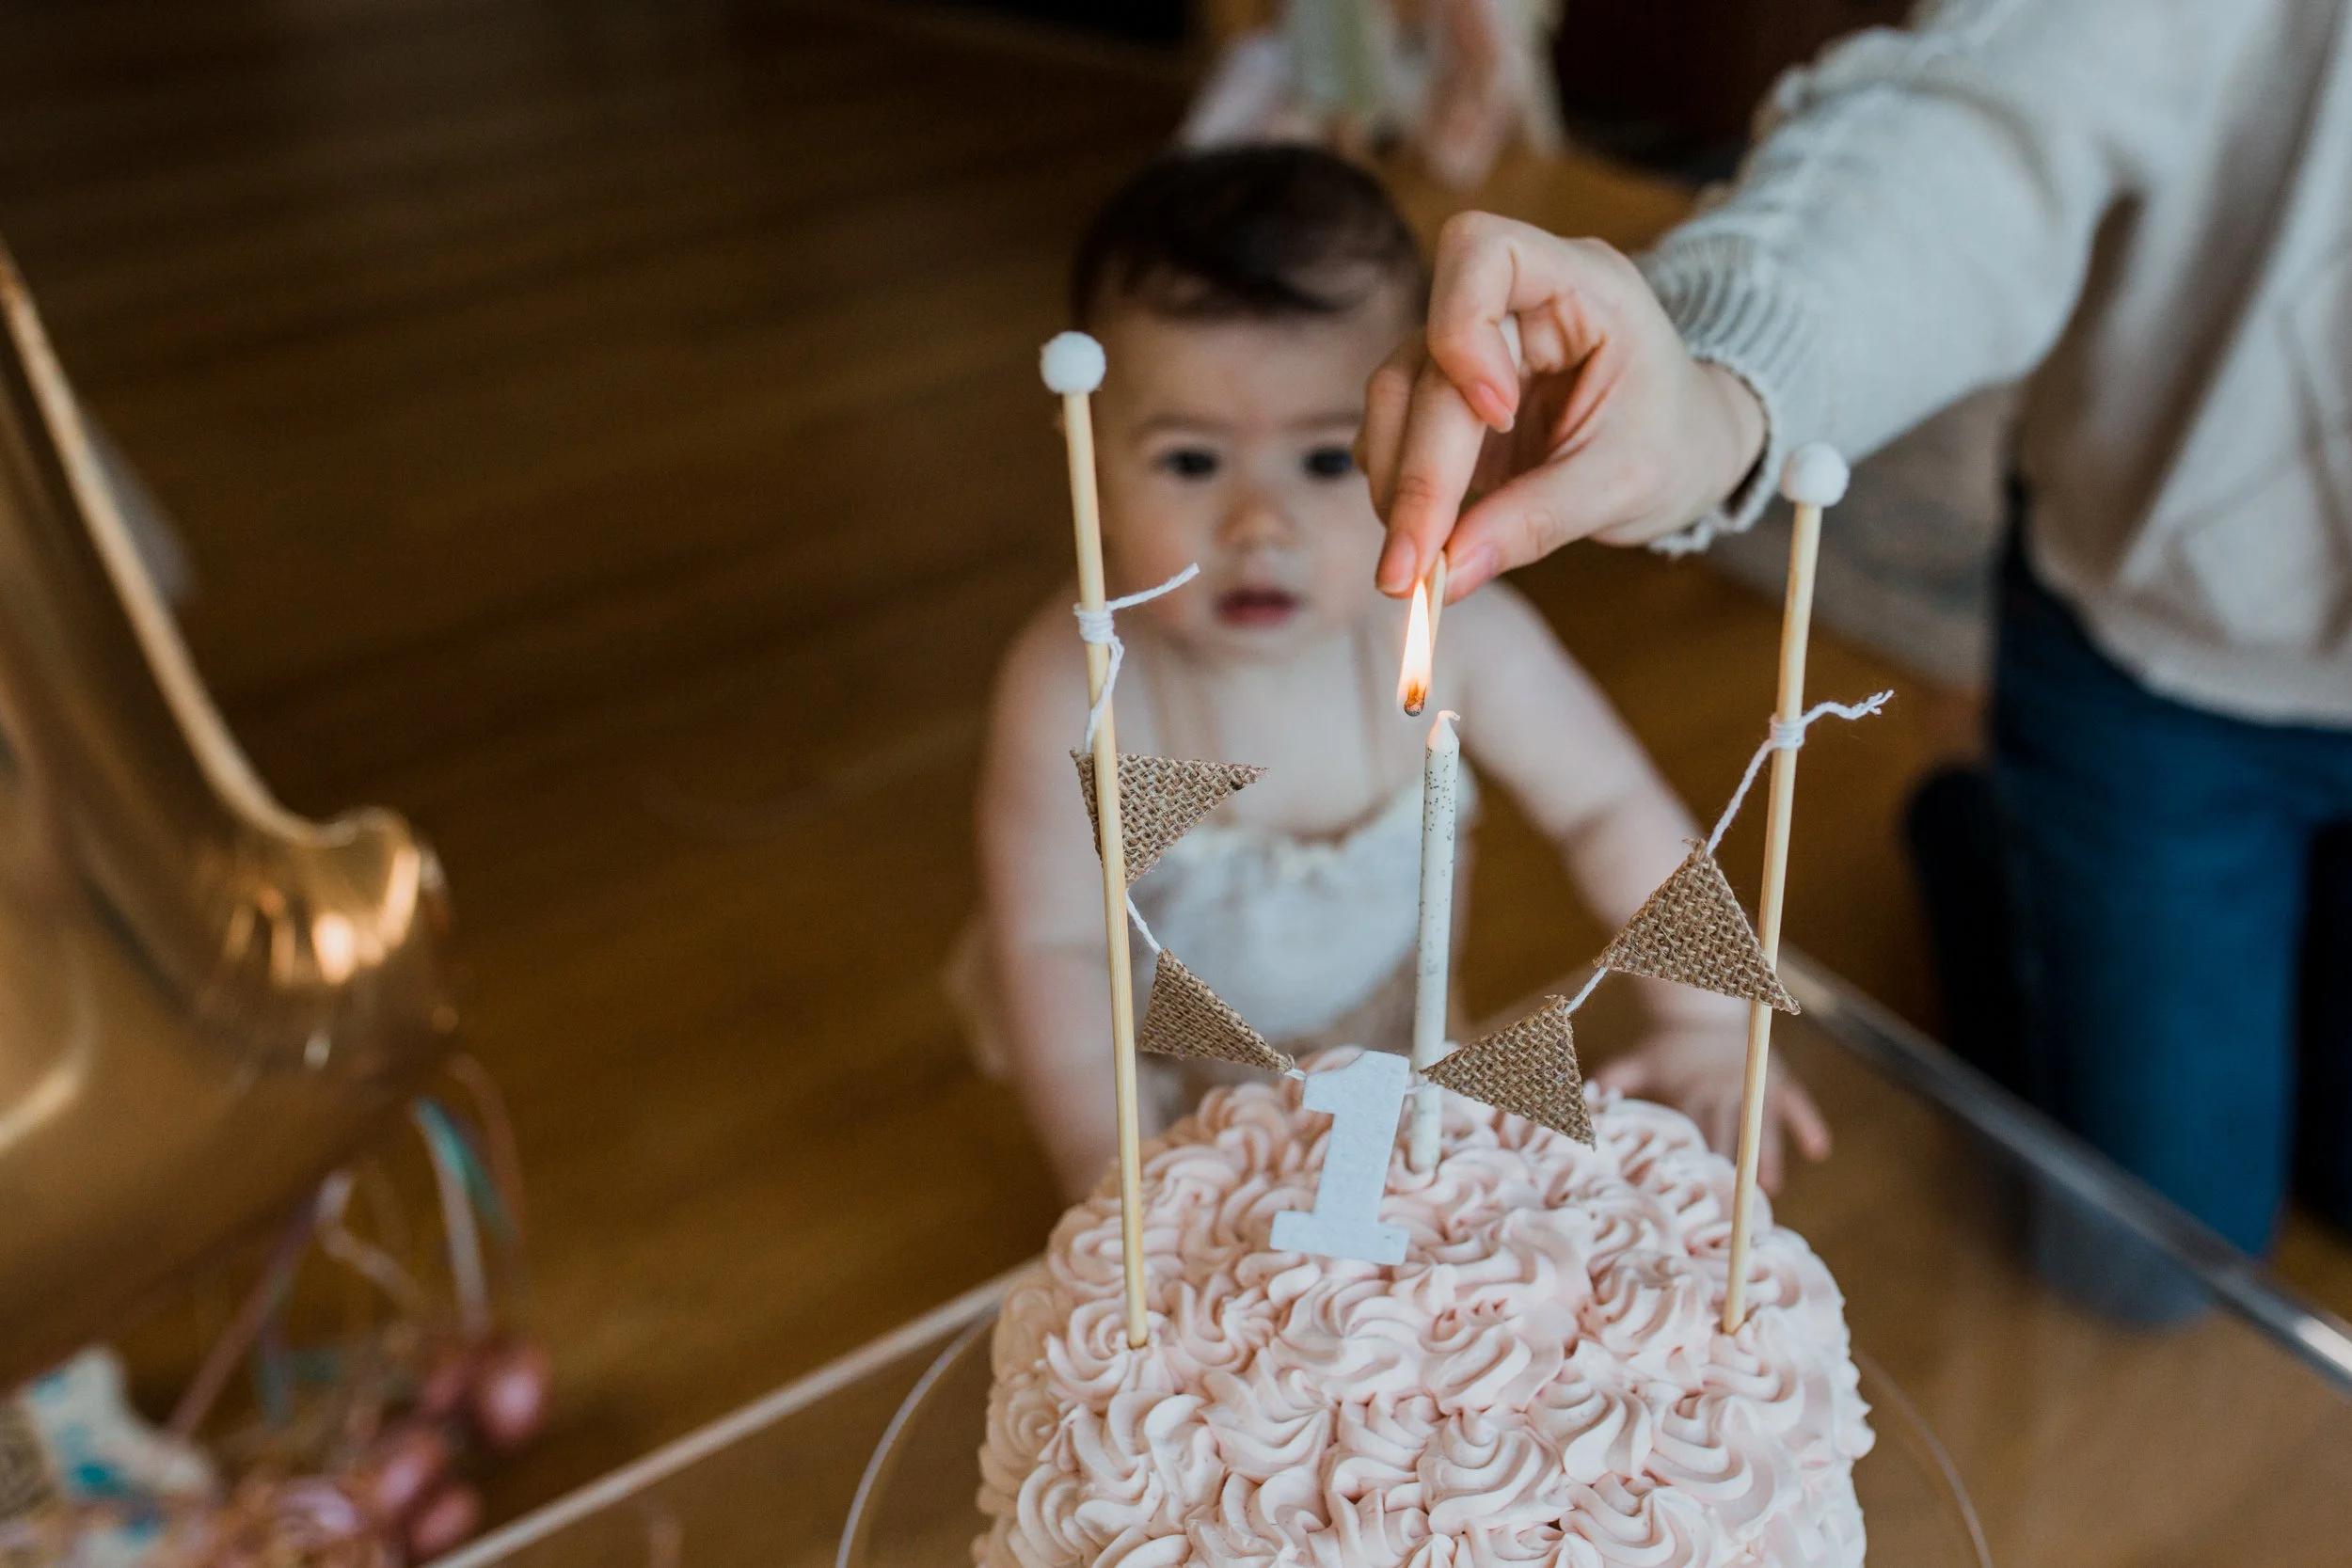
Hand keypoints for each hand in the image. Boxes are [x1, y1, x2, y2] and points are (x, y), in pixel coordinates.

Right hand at [1356, 213, 1766, 599]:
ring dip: (1396, 479)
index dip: (1466, 329)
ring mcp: (1475, 346)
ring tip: (1417, 560)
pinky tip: (1423, 535)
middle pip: (1428, 359)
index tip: (1496, 418)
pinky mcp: (1449, 393)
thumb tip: (1450, 572)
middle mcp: (1517, 301)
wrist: (1687, 447)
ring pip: (1395, 393)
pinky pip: (1396, 428)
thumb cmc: (1675, 445)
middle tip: (1412, 567)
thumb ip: (1539, 521)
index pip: (1485, 252)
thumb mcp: (1626, 486)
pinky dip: (1399, 484)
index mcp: (1584, 284)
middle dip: (1420, 469)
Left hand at [1593, 1023, 1830, 1193]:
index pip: (1693, 1132)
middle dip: (1731, 1169)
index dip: (1694, 1161)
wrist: (1702, 1006)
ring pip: (1762, 1125)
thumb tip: (1585, 1096)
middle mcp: (1723, 1089)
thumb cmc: (1666, 1045)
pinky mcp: (1779, 1078)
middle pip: (1728, 1135)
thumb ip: (1616, 1079)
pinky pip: (1799, 1102)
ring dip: (1767, 1156)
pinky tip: (1818, 1151)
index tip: (1694, 1192)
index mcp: (1690, 1091)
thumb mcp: (1639, 1059)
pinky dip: (1809, 1124)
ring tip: (1769, 1188)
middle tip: (1734, 1207)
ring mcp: (1753, 1084)